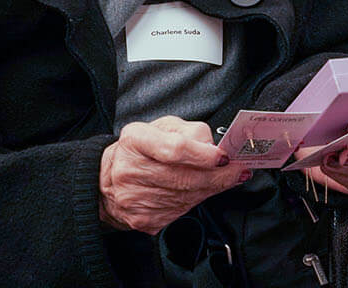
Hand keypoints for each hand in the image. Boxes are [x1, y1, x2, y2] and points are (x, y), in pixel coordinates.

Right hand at [99, 118, 247, 233]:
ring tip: (226, 178)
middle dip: (219, 175)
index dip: (203, 155)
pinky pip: (181, 211)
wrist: (109, 180)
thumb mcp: (164, 127)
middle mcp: (130, 171)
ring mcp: (135, 199)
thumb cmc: (143, 148)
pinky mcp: (143, 220)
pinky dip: (198, 200)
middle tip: (238, 169)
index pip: (174, 149)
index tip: (224, 157)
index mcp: (135, 141)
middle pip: (184, 178)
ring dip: (212, 188)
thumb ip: (192, 132)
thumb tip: (215, 149)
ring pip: (187, 197)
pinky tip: (203, 190)